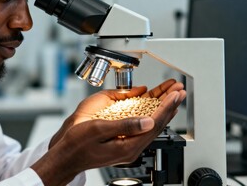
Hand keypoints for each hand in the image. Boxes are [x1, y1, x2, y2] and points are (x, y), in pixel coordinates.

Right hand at [32, 79, 185, 185]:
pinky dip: (152, 112)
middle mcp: (132, 146)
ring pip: (152, 123)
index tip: (175, 93)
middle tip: (179, 90)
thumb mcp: (99, 130)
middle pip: (158, 123)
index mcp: (128, 145)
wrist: (67, 155)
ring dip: (163, 107)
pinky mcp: (124, 140)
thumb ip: (125, 126)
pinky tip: (155, 104)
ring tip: (172, 93)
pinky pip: (143, 125)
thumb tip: (148, 122)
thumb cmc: (78, 143)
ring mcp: (129, 144)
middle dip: (170, 104)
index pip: (155, 123)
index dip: (167, 106)